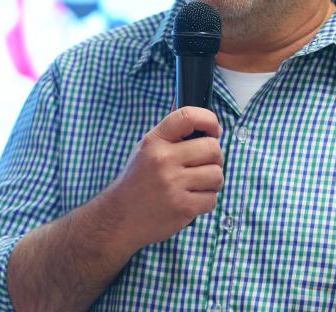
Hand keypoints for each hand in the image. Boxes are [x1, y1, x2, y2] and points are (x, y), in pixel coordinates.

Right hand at [105, 106, 223, 250]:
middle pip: (212, 148)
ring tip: (198, 185)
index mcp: (155, 141)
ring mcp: (173, 184)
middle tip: (205, 165)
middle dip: (215, 157)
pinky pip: (212, 199)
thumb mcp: (146, 150)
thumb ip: (172, 135)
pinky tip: (192, 200)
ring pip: (217, 174)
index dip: (209, 120)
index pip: (188, 116)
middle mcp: (164, 160)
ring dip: (213, 181)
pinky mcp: (182, 207)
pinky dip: (207, 200)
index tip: (214, 131)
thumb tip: (207, 123)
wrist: (118, 218)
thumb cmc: (137, 181)